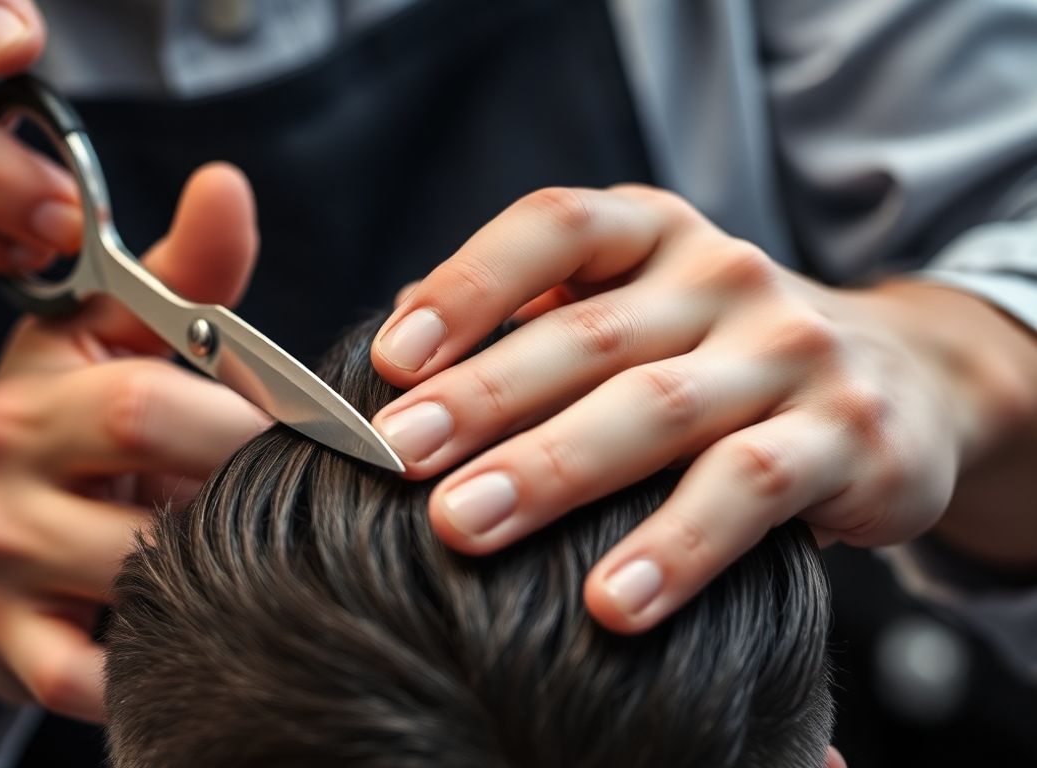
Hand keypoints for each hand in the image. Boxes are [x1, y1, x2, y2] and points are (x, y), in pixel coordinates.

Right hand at [0, 165, 270, 720]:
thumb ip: (183, 275)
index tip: (334, 441)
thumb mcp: (115, 337)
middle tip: (307, 506)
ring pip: (138, 589)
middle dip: (246, 505)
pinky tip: (212, 631)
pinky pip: (98, 681)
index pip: (144, 406)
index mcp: (30, 392)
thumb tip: (227, 183)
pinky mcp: (8, 653)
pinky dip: (163, 662)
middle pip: (148, 501)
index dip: (251, 425)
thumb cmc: (78, 427)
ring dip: (222, 580)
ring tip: (270, 561)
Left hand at [370, 185, 1036, 632]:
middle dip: (482, 397)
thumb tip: (397, 332)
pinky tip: (611, 599)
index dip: (468, 287)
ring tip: (465, 524)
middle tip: (397, 456)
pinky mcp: (849, 434)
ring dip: (554, 469)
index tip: (387, 360)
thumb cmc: (715, 356)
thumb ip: (529, 319)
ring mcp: (789, 351)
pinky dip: (677, 546)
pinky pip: (749, 487)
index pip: (554, 229)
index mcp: (653, 234)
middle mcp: (722, 275)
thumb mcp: (633, 310)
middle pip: (587, 333)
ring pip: (657, 408)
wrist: (900, 384)